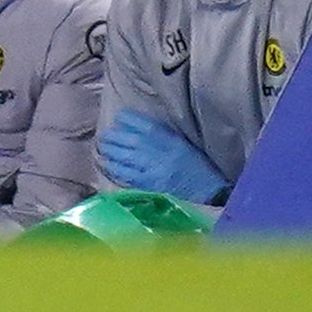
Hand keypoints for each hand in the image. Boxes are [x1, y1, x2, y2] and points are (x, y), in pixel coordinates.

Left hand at [98, 112, 228, 203]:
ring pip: (125, 157)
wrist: (211, 194)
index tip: (118, 118)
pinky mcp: (150, 186)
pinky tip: (106, 165)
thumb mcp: (183, 144)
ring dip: (109, 151)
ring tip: (101, 148)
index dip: (128, 120)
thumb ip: (162, 135)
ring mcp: (154, 170)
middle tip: (104, 135)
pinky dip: (114, 169)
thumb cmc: (198, 168)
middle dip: (113, 136)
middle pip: (130, 140)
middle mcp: (161, 153)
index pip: (146, 125)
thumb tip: (135, 124)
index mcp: (171, 141)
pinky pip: (127, 175)